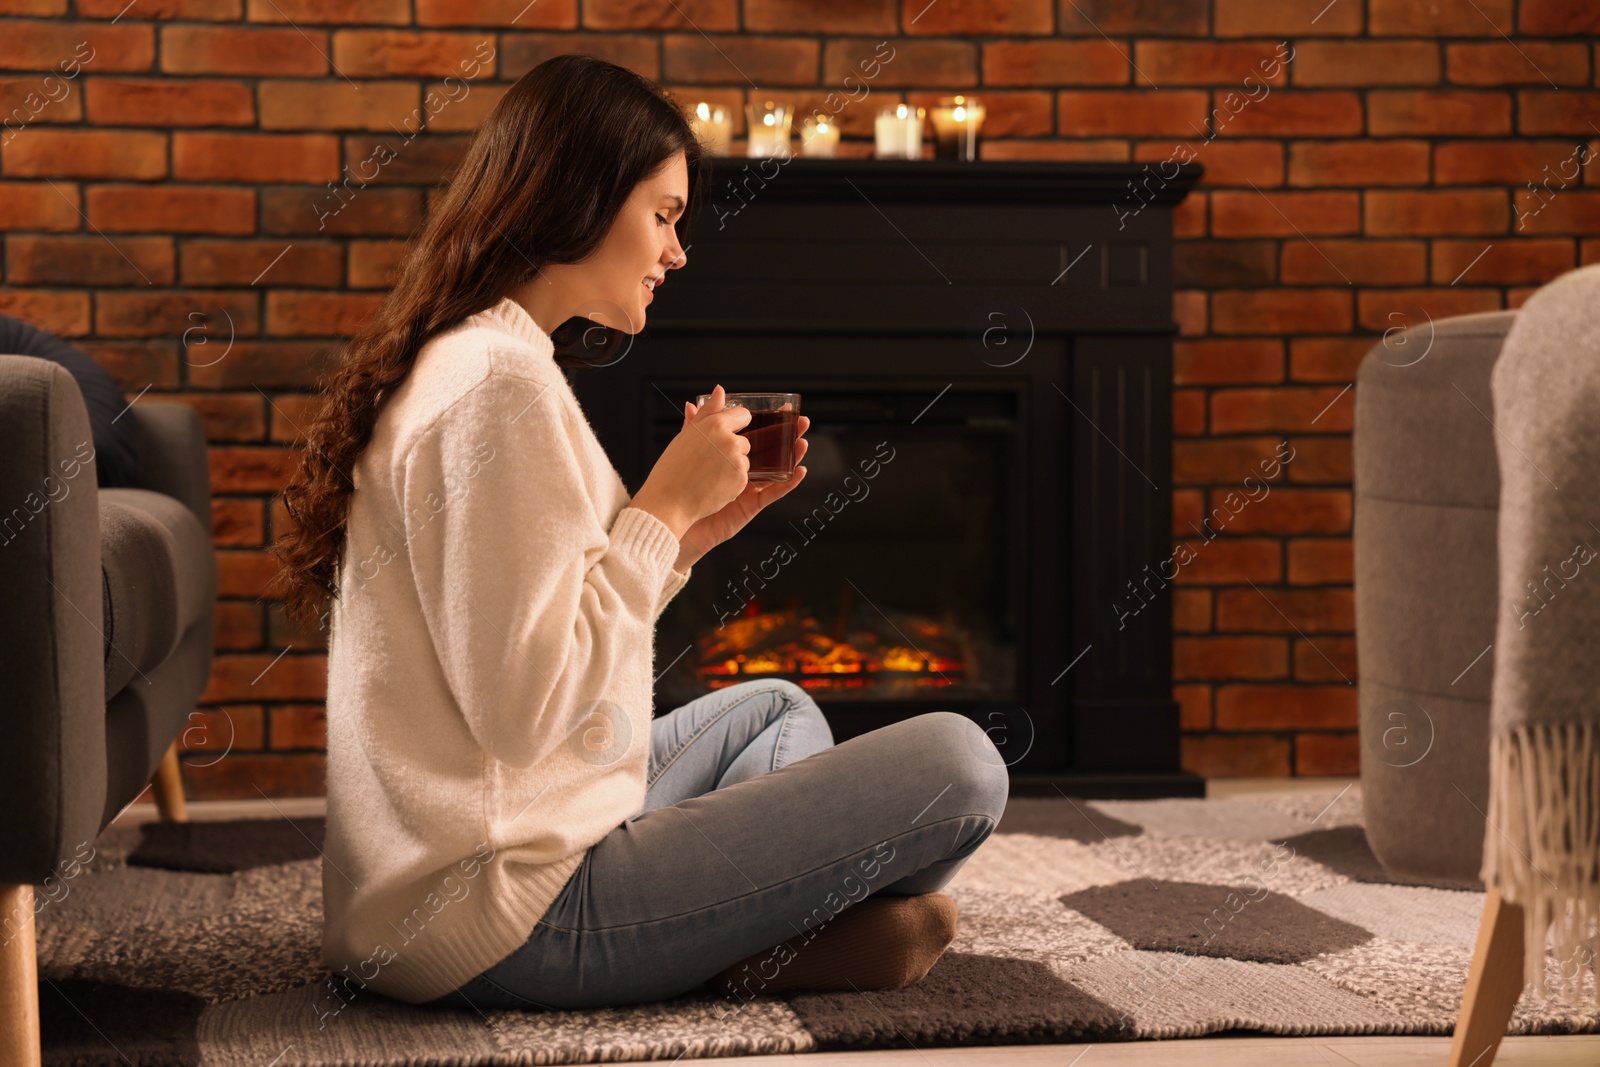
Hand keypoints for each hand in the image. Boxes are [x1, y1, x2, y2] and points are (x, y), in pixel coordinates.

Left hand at [673, 401, 808, 571]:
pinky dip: (789, 482)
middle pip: (772, 450)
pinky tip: (800, 470)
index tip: (783, 408)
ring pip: (778, 469)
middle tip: (801, 420)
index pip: (756, 435)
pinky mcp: (752, 504)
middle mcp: (743, 470)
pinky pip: (774, 492)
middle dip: (789, 435)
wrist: (674, 515)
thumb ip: (696, 425)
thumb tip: (699, 398)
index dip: (772, 422)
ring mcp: (750, 487)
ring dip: (793, 455)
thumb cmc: (681, 484)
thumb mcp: (690, 448)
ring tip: (803, 441)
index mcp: (731, 455)